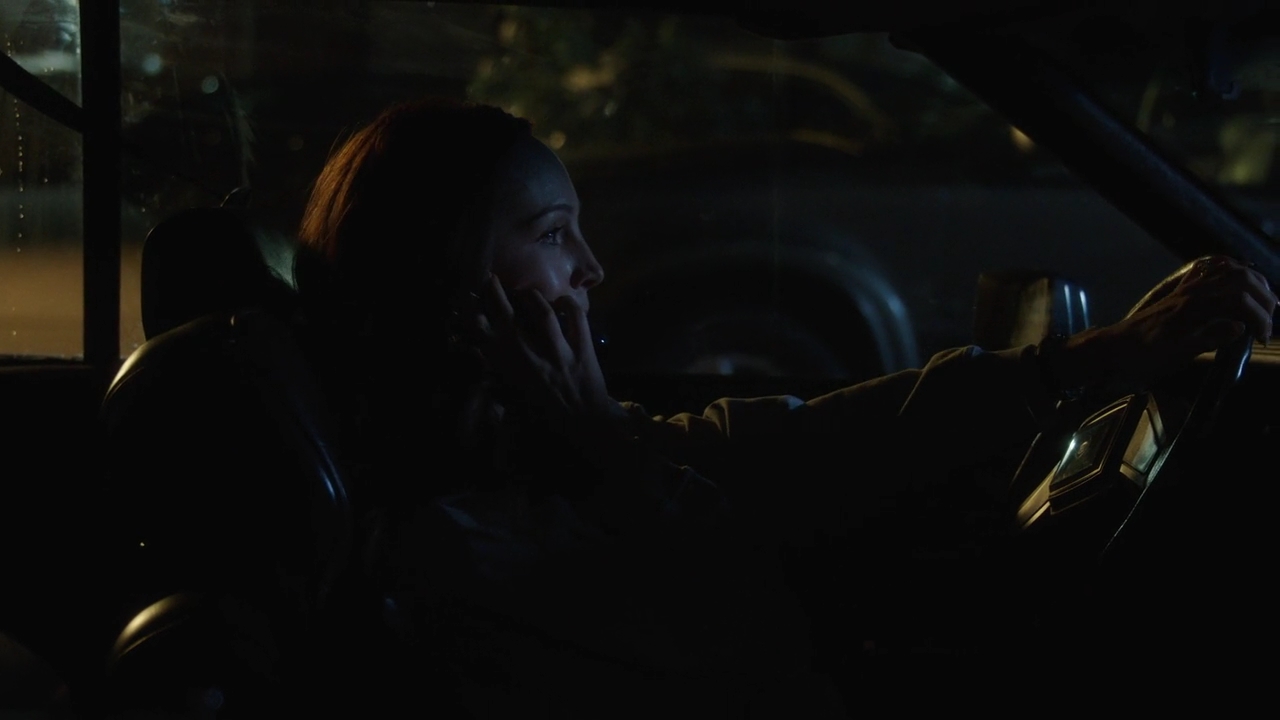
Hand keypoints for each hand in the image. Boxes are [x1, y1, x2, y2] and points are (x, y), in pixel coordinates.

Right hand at [473, 274, 619, 447]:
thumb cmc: (549, 416)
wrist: (586, 425)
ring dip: (532, 297)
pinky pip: (577, 318)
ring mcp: (559, 352)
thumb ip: (501, 383)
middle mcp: (532, 358)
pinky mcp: (583, 348)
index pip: (486, 339)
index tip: (468, 302)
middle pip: (509, 318)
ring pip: (542, 312)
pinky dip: (569, 305)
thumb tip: (484, 367)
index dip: (474, 317)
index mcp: (514, 373)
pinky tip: (562, 301)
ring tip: (526, 292)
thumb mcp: (518, 402)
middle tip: (491, 278)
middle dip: (496, 295)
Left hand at [1054, 256, 1277, 390]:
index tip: (1262, 338)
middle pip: (1240, 279)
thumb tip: (1238, 327)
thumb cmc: (1145, 354)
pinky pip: (1209, 268)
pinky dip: (1230, 268)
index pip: (1240, 303)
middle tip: (1272, 315)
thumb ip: (1207, 338)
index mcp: (1195, 307)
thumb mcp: (1176, 353)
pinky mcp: (1181, 290)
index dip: (1259, 319)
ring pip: (1228, 270)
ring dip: (1252, 280)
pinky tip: (1239, 276)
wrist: (1116, 346)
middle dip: (1264, 295)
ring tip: (1266, 298)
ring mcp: (1186, 288)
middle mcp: (1193, 291)